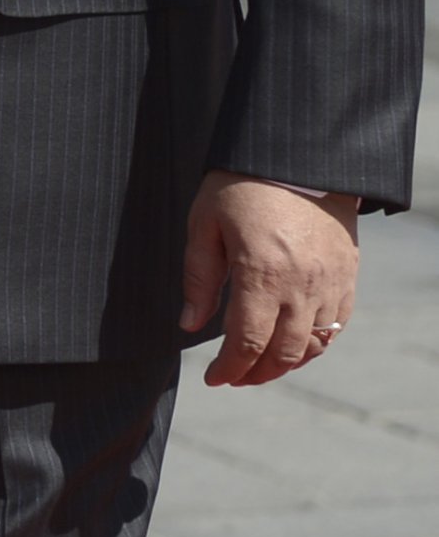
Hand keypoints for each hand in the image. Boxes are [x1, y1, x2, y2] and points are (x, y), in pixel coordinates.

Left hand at [178, 170, 358, 385]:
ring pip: (314, 345)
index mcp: (261, 274)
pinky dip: (316, 344)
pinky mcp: (348, 276)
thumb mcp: (205, 225)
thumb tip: (189, 324)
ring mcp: (330, 283)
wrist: (297, 157)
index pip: (247, 342)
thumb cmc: (240, 186)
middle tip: (235, 377)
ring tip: (261, 367)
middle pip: (283, 353)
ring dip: (286, 364)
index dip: (229, 369)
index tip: (215, 378)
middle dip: (256, 374)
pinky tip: (294, 345)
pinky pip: (337, 325)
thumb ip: (199, 278)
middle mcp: (301, 286)